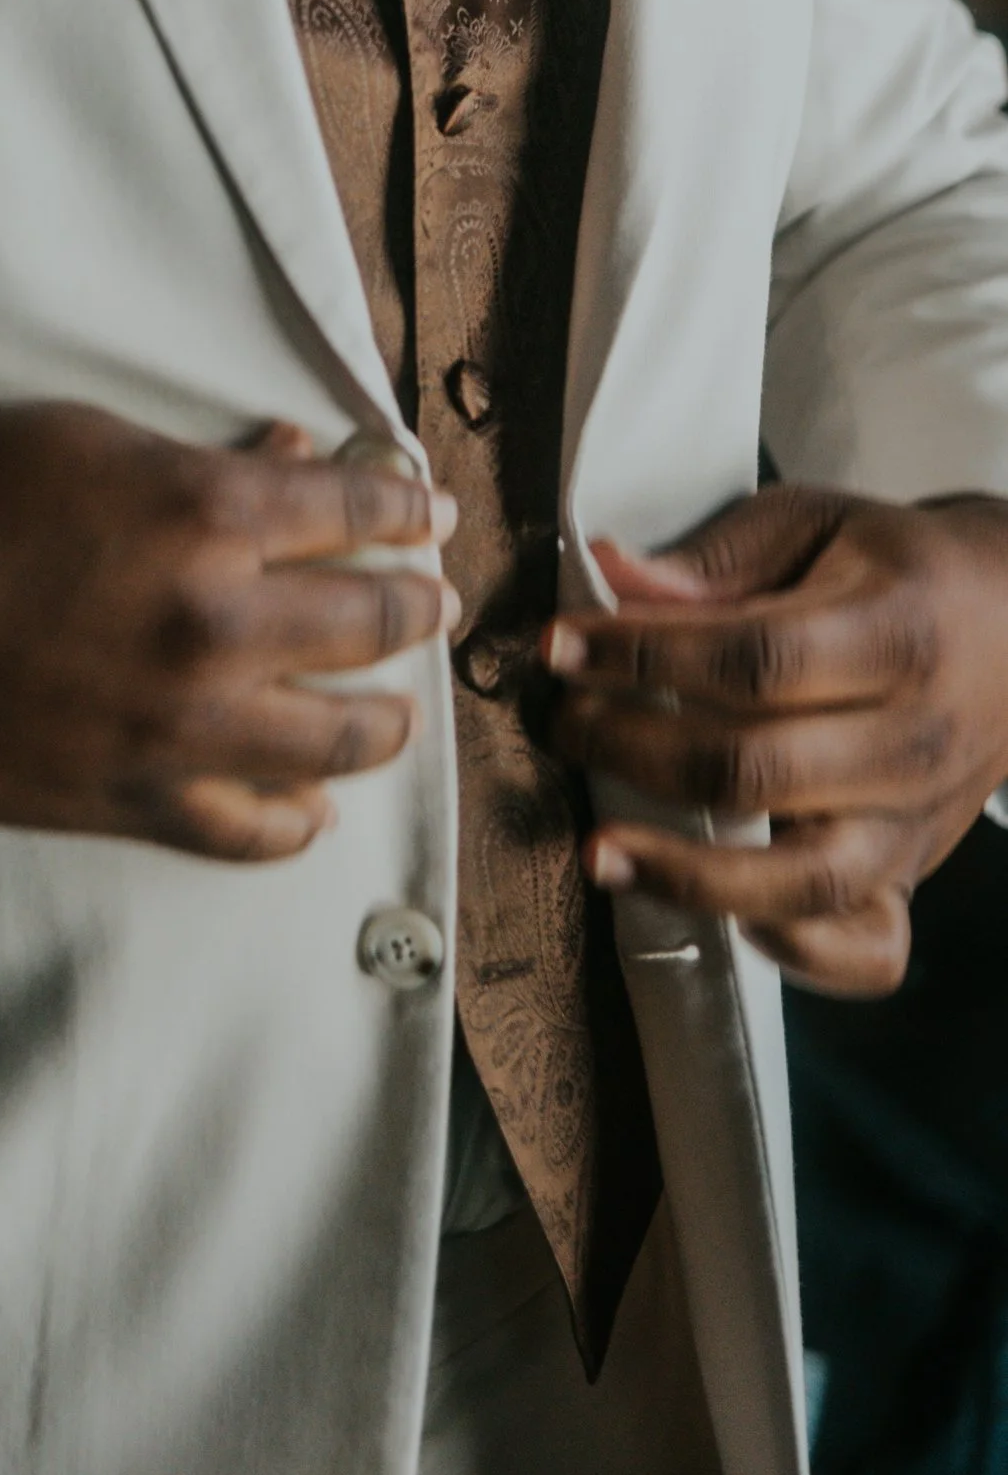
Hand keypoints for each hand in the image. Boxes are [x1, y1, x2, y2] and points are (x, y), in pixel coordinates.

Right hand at [0, 403, 457, 860]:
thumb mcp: (85, 440)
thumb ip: (203, 462)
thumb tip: (292, 457)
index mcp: (205, 512)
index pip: (358, 507)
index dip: (408, 505)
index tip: (431, 513)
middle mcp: (215, 622)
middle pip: (373, 621)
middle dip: (414, 604)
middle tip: (429, 601)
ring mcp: (181, 724)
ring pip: (341, 738)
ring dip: (384, 718)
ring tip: (394, 709)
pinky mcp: (134, 799)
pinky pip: (254, 831)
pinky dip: (298, 820)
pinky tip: (312, 806)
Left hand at [546, 486, 1007, 994]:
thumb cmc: (895, 569)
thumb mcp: (814, 524)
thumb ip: (718, 560)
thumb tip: (613, 578)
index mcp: (895, 635)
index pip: (753, 659)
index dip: (642, 657)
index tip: (559, 647)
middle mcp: (912, 740)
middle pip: (757, 769)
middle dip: (634, 751)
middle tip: (566, 724)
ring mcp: (915, 821)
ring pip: (801, 880)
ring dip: (687, 874)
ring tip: (598, 851)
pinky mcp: (910, 874)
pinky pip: (863, 950)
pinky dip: (793, 949)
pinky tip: (723, 916)